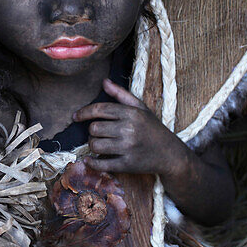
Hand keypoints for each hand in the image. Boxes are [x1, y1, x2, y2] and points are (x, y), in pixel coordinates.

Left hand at [74, 78, 188, 177]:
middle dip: (92, 131)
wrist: (171, 154)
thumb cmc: (153, 129)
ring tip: (99, 144)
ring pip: (95, 145)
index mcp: (131, 113)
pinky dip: (92, 162)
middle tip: (97, 133)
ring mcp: (128, 148)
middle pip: (94, 129)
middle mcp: (129, 129)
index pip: (100, 110)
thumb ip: (121, 95)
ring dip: (92, 145)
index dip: (84, 112)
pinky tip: (90, 160)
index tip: (75, 116)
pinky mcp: (127, 164)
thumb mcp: (141, 108)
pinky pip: (101, 164)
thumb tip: (104, 82)